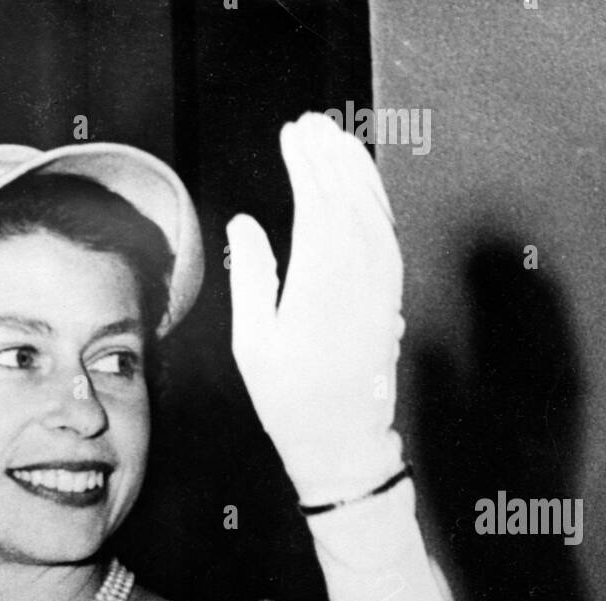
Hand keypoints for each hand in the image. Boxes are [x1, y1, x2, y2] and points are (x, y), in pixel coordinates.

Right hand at [227, 112, 405, 507]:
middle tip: (311, 124)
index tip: (290, 134)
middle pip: (349, 193)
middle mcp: (360, 273)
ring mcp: (382, 282)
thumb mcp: (253, 342)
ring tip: (336, 140)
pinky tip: (362, 187)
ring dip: (356, 169)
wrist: (343, 440)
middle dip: (330, 153)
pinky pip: (387, 231)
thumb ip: (251, 274)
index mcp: (321, 280)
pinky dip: (374, 200)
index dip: (305, 162)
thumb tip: (245, 222)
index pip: (318, 199)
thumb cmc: (291, 399)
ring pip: (374, 207)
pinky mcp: (391, 294)